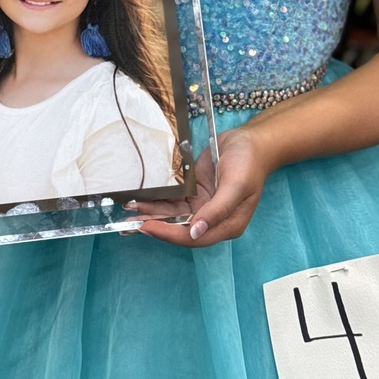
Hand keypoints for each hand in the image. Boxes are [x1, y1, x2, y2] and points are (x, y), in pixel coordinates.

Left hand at [134, 127, 268, 246]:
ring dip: (152, 212)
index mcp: (226, 225)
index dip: (169, 234)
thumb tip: (195, 232)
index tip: (147, 228)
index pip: (193, 237)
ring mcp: (201, 205)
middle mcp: (211, 219)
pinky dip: (158, 199)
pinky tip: (142, 196)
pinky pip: (173, 199)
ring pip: (173, 214)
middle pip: (179, 228)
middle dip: (155, 225)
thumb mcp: (236, 186)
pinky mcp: (194, 192)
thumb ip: (218, 210)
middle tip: (128, 222)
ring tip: (129, 209)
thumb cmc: (248, 163)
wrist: (250, 141)